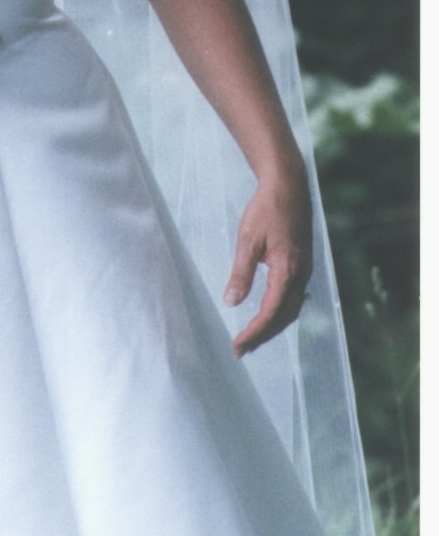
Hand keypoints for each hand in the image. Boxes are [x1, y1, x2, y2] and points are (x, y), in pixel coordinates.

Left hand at [224, 159, 312, 356]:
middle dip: (262, 336)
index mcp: (287, 271)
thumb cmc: (266, 209)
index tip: (238, 346)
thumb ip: (241, 272)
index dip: (254, 333)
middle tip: (241, 350)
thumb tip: (231, 302)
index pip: (270, 313)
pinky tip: (270, 315)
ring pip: (291, 309)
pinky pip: (294, 297)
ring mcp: (304, 270)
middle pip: (283, 317)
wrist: (289, 185)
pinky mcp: (303, 264)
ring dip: (272, 326)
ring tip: (251, 338)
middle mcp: (301, 275)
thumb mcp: (248, 239)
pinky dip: (281, 312)